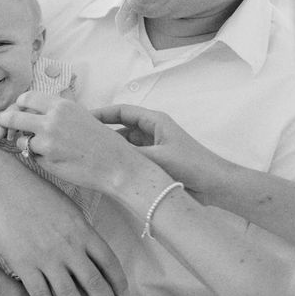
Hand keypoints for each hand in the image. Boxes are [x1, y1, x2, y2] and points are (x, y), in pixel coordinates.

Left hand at [0, 92, 148, 192]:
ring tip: (41, 148)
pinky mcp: (46, 159)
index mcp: (62, 105)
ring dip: (26, 144)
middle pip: (14, 116)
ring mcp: (47, 140)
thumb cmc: (102, 142)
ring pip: (22, 139)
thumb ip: (60, 111)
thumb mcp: (82, 116)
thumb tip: (37, 109)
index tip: (16, 109)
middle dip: (5, 121)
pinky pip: (31, 156)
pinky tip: (54, 159)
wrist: (115, 165)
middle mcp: (51, 119)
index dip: (18, 104)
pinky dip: (37, 158)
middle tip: (1, 125)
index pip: (27, 97)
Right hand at [0, 168, 126, 295]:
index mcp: (83, 231)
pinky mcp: (25, 266)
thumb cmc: (36, 194)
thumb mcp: (68, 207)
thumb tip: (93, 246)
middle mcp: (69, 247)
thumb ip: (81, 230)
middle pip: (95, 284)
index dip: (118, 283)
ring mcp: (47, 258)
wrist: (3, 190)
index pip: (109, 263)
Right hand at [93, 104, 225, 194]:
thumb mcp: (156, 158)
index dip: (101, 113)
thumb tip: (103, 154)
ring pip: (125, 143)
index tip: (81, 119)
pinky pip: (132, 157)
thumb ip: (130, 155)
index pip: (121, 111)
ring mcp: (153, 145)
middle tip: (80, 139)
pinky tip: (106, 168)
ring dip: (111, 148)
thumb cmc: (191, 165)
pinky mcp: (155, 160)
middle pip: (120, 126)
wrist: (214, 184)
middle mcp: (151, 130)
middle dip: (102, 132)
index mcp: (154, 120)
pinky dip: (120, 160)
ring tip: (89, 154)